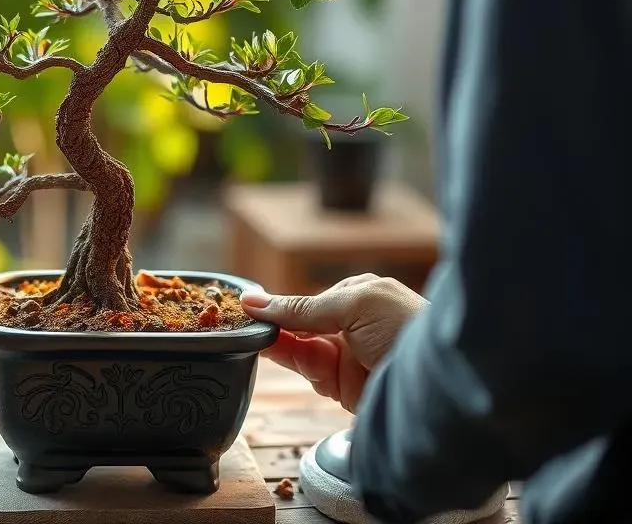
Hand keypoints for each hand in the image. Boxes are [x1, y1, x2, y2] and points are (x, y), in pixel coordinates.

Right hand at [241, 274, 426, 412]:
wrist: (442, 383)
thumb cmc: (406, 328)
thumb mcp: (353, 305)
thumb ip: (303, 307)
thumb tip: (255, 299)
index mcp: (358, 295)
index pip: (308, 301)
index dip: (279, 304)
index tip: (248, 305)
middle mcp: (351, 325)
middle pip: (300, 325)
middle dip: (275, 324)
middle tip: (242, 322)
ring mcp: (347, 357)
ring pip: (299, 348)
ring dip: (278, 342)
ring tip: (253, 334)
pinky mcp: (345, 387)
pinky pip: (309, 371)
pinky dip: (291, 361)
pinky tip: (270, 349)